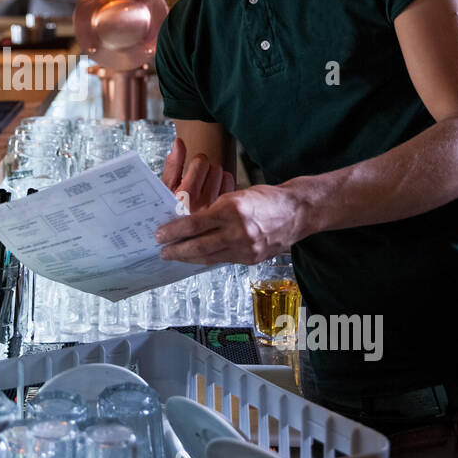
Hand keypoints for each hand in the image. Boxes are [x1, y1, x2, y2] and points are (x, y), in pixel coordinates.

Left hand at [155, 184, 302, 265]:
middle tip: (162, 252)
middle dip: (177, 251)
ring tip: (175, 256)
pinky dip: (207, 259)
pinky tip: (197, 257)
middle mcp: (239, 231)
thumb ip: (214, 210)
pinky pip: (223, 260)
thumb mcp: (237, 196)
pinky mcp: (251, 259)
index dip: (174, 231)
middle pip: (199, 246)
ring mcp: (246, 248)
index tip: (159, 235)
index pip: (195, 224)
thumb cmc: (266, 198)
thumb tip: (190, 222)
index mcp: (232, 209)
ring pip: (209, 258)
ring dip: (189, 259)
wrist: (297, 212)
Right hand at [162, 136, 234, 213]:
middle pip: (215, 169)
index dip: (198, 162)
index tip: (195, 166)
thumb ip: (172, 165)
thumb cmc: (168, 213)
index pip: (200, 164)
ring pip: (226, 177)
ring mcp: (216, 211)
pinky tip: (218, 191)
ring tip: (209, 184)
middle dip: (208, 169)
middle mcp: (202, 204)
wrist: (177, 241)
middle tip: (201, 175)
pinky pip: (233, 189)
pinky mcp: (226, 215)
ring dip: (218, 176)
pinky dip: (227, 186)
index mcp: (184, 197)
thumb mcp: (164, 190)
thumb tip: (178, 142)